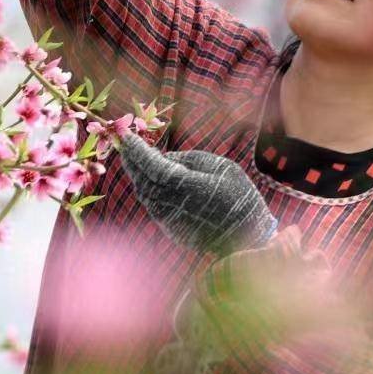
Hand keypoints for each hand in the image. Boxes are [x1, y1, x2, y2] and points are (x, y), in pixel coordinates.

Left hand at [116, 136, 278, 255]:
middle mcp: (168, 204)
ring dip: (137, 174)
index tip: (126, 135)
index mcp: (183, 185)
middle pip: (140, 178)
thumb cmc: (238, 196)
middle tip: (125, 144)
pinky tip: (150, 180)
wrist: (247, 238)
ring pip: (143, 192)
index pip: (150, 164)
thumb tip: (161, 157)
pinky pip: (151, 204)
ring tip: (135, 159)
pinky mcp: (169, 229)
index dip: (136, 149)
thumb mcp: (219, 167)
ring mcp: (167, 219)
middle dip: (131, 160)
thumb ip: (187, 159)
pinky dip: (147, 188)